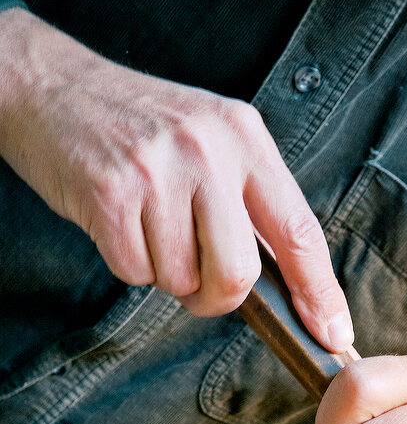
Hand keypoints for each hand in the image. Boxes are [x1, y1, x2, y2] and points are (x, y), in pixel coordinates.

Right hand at [0, 9, 352, 344]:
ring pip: (184, 280)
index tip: (333, 334)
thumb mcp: (214, 143)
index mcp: (246, 137)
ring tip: (151, 227)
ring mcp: (158, 171)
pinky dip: (130, 264)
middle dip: (219, 297)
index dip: (320, 292)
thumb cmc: (144, 131)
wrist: (55, 89)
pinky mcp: (111, 194)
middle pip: (239, 274)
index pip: (299, 230)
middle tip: (198, 280)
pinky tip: (121, 221)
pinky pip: (137, 273)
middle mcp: (208, 150)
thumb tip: (296, 290)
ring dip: (167, 274)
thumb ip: (253, 205)